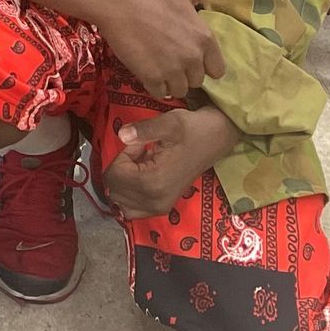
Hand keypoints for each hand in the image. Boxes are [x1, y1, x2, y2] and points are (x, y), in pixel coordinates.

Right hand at [92, 0, 234, 101]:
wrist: (118, 2)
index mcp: (205, 38)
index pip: (217, 70)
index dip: (204, 65)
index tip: (189, 56)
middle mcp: (193, 57)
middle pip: (197, 81)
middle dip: (185, 73)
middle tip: (169, 58)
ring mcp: (173, 69)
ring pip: (179, 90)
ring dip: (169, 82)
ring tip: (157, 65)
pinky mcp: (152, 77)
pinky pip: (159, 93)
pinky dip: (153, 85)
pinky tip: (146, 69)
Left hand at [103, 106, 237, 218]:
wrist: (216, 139)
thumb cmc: (193, 129)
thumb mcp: (170, 122)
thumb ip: (144, 129)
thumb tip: (121, 134)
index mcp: (153, 183)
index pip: (113, 177)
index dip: (122, 156)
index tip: (141, 145)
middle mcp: (154, 202)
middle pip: (113, 190)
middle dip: (122, 168)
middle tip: (142, 153)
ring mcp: (158, 208)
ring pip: (119, 201)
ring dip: (124, 181)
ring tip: (142, 164)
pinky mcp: (162, 208)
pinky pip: (131, 208)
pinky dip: (130, 192)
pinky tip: (144, 175)